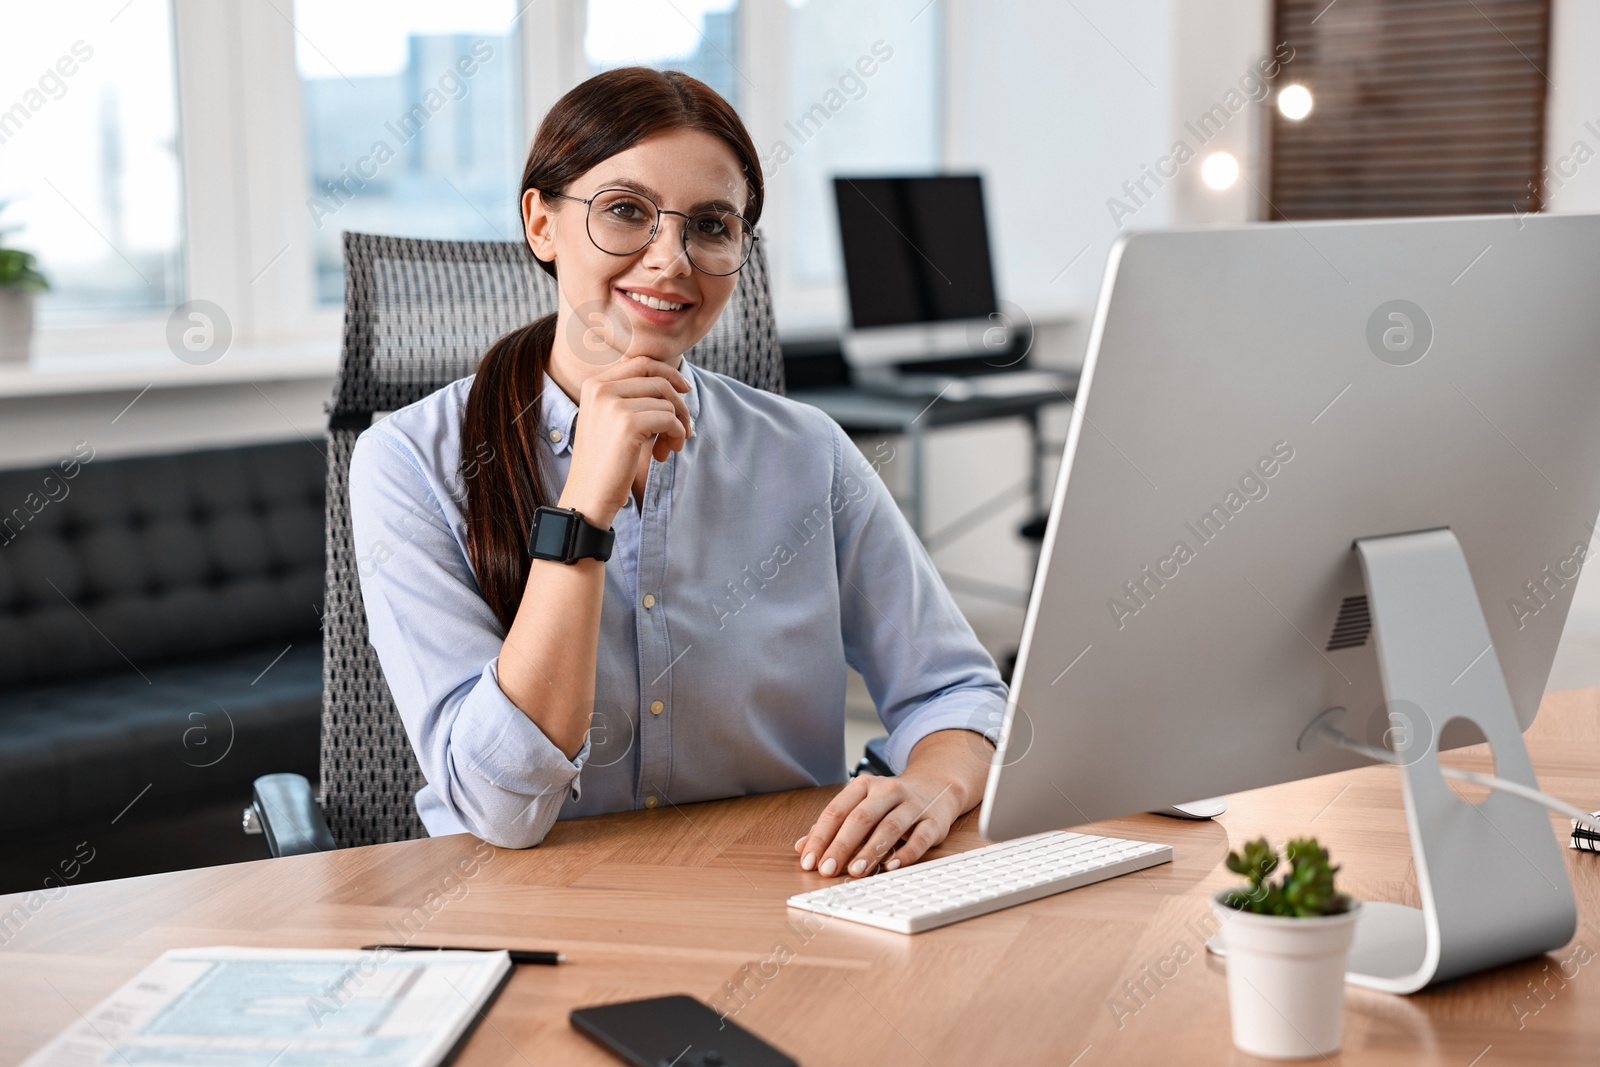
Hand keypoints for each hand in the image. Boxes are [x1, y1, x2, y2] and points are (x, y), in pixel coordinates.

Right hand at [558, 356, 692, 526]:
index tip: (684, 390)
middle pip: (658, 380)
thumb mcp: (610, 421)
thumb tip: (674, 384)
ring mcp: (613, 405)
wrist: (587, 495)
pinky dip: (676, 435)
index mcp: (594, 384)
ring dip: (678, 426)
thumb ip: (631, 398)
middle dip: (678, 404)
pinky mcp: (628, 424)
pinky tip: (664, 453)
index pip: (641, 362)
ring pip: (667, 402)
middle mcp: (601, 388)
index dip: (668, 373)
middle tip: (683, 430)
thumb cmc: (604, 462)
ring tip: (668, 448)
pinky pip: (669, 420)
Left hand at [794, 729, 992, 877]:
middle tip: (828, 870)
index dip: (821, 837)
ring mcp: (912, 804)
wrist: (937, 787)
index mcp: (863, 786)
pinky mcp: (933, 820)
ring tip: (856, 871)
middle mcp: (887, 791)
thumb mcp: (860, 806)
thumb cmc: (890, 803)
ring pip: (889, 827)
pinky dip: (907, 853)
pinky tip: (892, 866)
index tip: (809, 861)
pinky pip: (920, 837)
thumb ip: (832, 826)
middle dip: (841, 846)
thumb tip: (802, 847)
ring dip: (871, 851)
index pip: (837, 811)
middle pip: (860, 818)